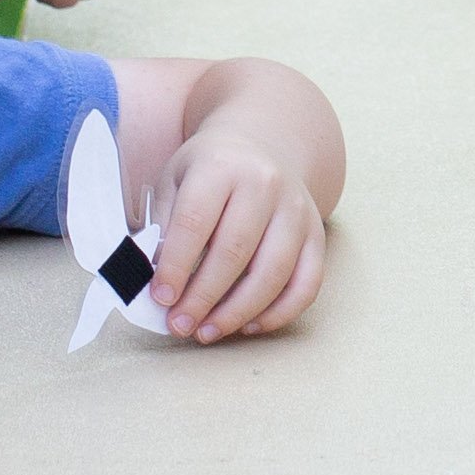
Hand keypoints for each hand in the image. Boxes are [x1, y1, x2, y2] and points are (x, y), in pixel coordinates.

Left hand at [141, 128, 330, 340]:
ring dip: (238, 312)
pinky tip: (248, 325)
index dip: (175, 265)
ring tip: (207, 332)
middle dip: (203, 297)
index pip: (195, 221)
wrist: (263, 143)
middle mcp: (265, 184)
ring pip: (273, 273)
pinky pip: (306, 283)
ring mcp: (296, 210)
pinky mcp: (316, 234)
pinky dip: (279, 313)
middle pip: (235, 251)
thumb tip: (158, 282)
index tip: (161, 298)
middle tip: (180, 324)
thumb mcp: (175, 179)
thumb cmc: (211, 170)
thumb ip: (164, 225)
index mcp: (221, 166)